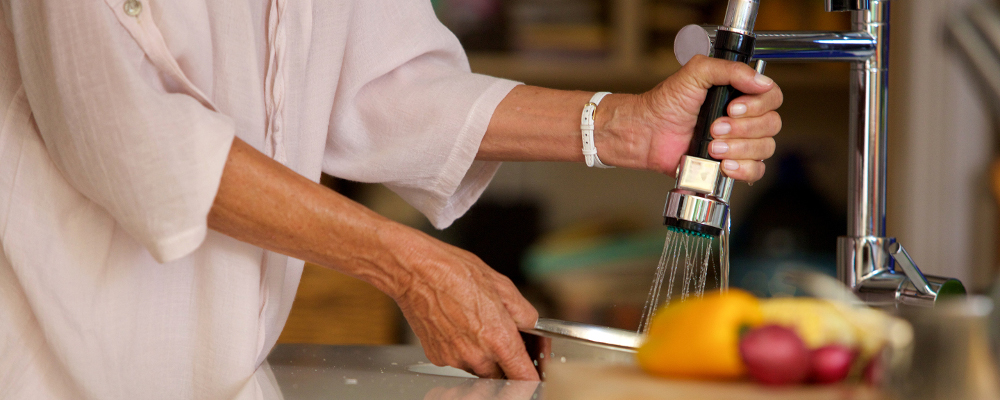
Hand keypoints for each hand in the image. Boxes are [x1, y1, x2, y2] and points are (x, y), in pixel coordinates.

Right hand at [378, 224, 539, 380]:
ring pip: (478, 368)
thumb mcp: (501, 284)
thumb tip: (530, 324)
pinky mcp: (437, 357)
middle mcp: (476, 354)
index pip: (524, 376)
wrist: (415, 272)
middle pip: (501, 374)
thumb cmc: (454, 272)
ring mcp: (454, 358)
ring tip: (473, 323)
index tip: (534, 372)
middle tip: (499, 334)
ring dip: (482, 354)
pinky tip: (457, 326)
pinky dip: (461, 349)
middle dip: (504, 360)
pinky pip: (457, 360)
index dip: (532, 376)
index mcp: (498, 338)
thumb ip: (523, 311)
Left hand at [599, 55, 782, 182]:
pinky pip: (755, 171)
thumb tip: (761, 81)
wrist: (647, 133)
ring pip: (764, 148)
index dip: (757, 105)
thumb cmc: (666, 103)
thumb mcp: (696, 73)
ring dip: (738, 148)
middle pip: (771, 124)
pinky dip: (744, 169)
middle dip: (742, 128)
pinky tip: (724, 165)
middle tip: (714, 127)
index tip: (732, 108)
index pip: (772, 98)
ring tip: (712, 146)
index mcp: (740, 94)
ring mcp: (739, 142)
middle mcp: (744, 118)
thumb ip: (730, 70)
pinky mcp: (730, 164)